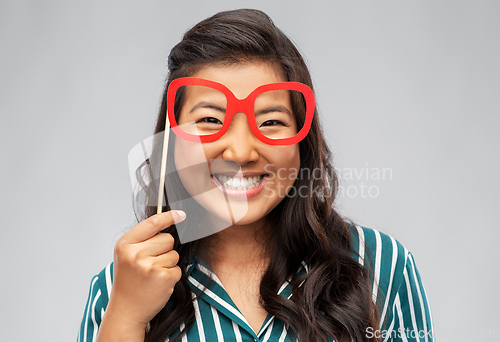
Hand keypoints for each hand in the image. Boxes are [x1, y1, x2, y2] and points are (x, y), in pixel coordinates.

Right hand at [107, 210, 185, 329]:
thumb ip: (143, 238)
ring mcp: (149, 266)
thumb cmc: (128, 280)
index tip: (181, 214)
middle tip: (150, 264)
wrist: (126, 310)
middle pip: (167, 239)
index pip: (152, 223)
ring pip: (174, 254)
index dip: (169, 217)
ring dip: (168, 264)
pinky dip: (171, 276)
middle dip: (164, 249)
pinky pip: (177, 268)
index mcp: (125, 245)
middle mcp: (136, 254)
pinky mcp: (163, 277)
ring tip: (152, 275)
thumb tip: (169, 219)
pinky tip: (158, 283)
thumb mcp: (126, 255)